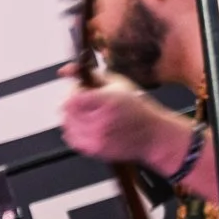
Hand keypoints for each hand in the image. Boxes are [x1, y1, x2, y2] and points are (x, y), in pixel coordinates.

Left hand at [57, 65, 171, 165]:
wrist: (152, 135)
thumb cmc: (137, 108)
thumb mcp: (118, 83)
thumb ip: (92, 74)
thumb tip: (66, 69)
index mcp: (108, 101)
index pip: (73, 98)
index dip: (74, 91)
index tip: (82, 90)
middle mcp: (102, 121)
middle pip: (68, 112)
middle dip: (74, 104)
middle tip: (86, 102)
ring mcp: (98, 137)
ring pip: (68, 125)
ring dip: (73, 117)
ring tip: (89, 114)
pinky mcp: (96, 150)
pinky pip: (72, 139)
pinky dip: (74, 131)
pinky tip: (86, 125)